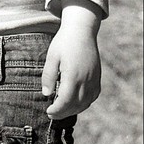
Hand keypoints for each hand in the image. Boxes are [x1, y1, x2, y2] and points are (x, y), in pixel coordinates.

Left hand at [41, 0, 101, 118]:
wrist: (81, 30)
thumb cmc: (64, 42)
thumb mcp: (51, 57)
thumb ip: (48, 76)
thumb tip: (46, 94)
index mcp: (73, 75)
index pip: (65, 101)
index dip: (57, 110)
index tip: (48, 112)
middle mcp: (86, 80)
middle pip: (76, 105)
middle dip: (63, 113)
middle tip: (52, 114)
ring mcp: (93, 79)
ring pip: (86, 103)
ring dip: (74, 110)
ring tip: (62, 109)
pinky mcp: (97, 77)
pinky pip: (93, 96)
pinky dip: (84, 103)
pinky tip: (75, 102)